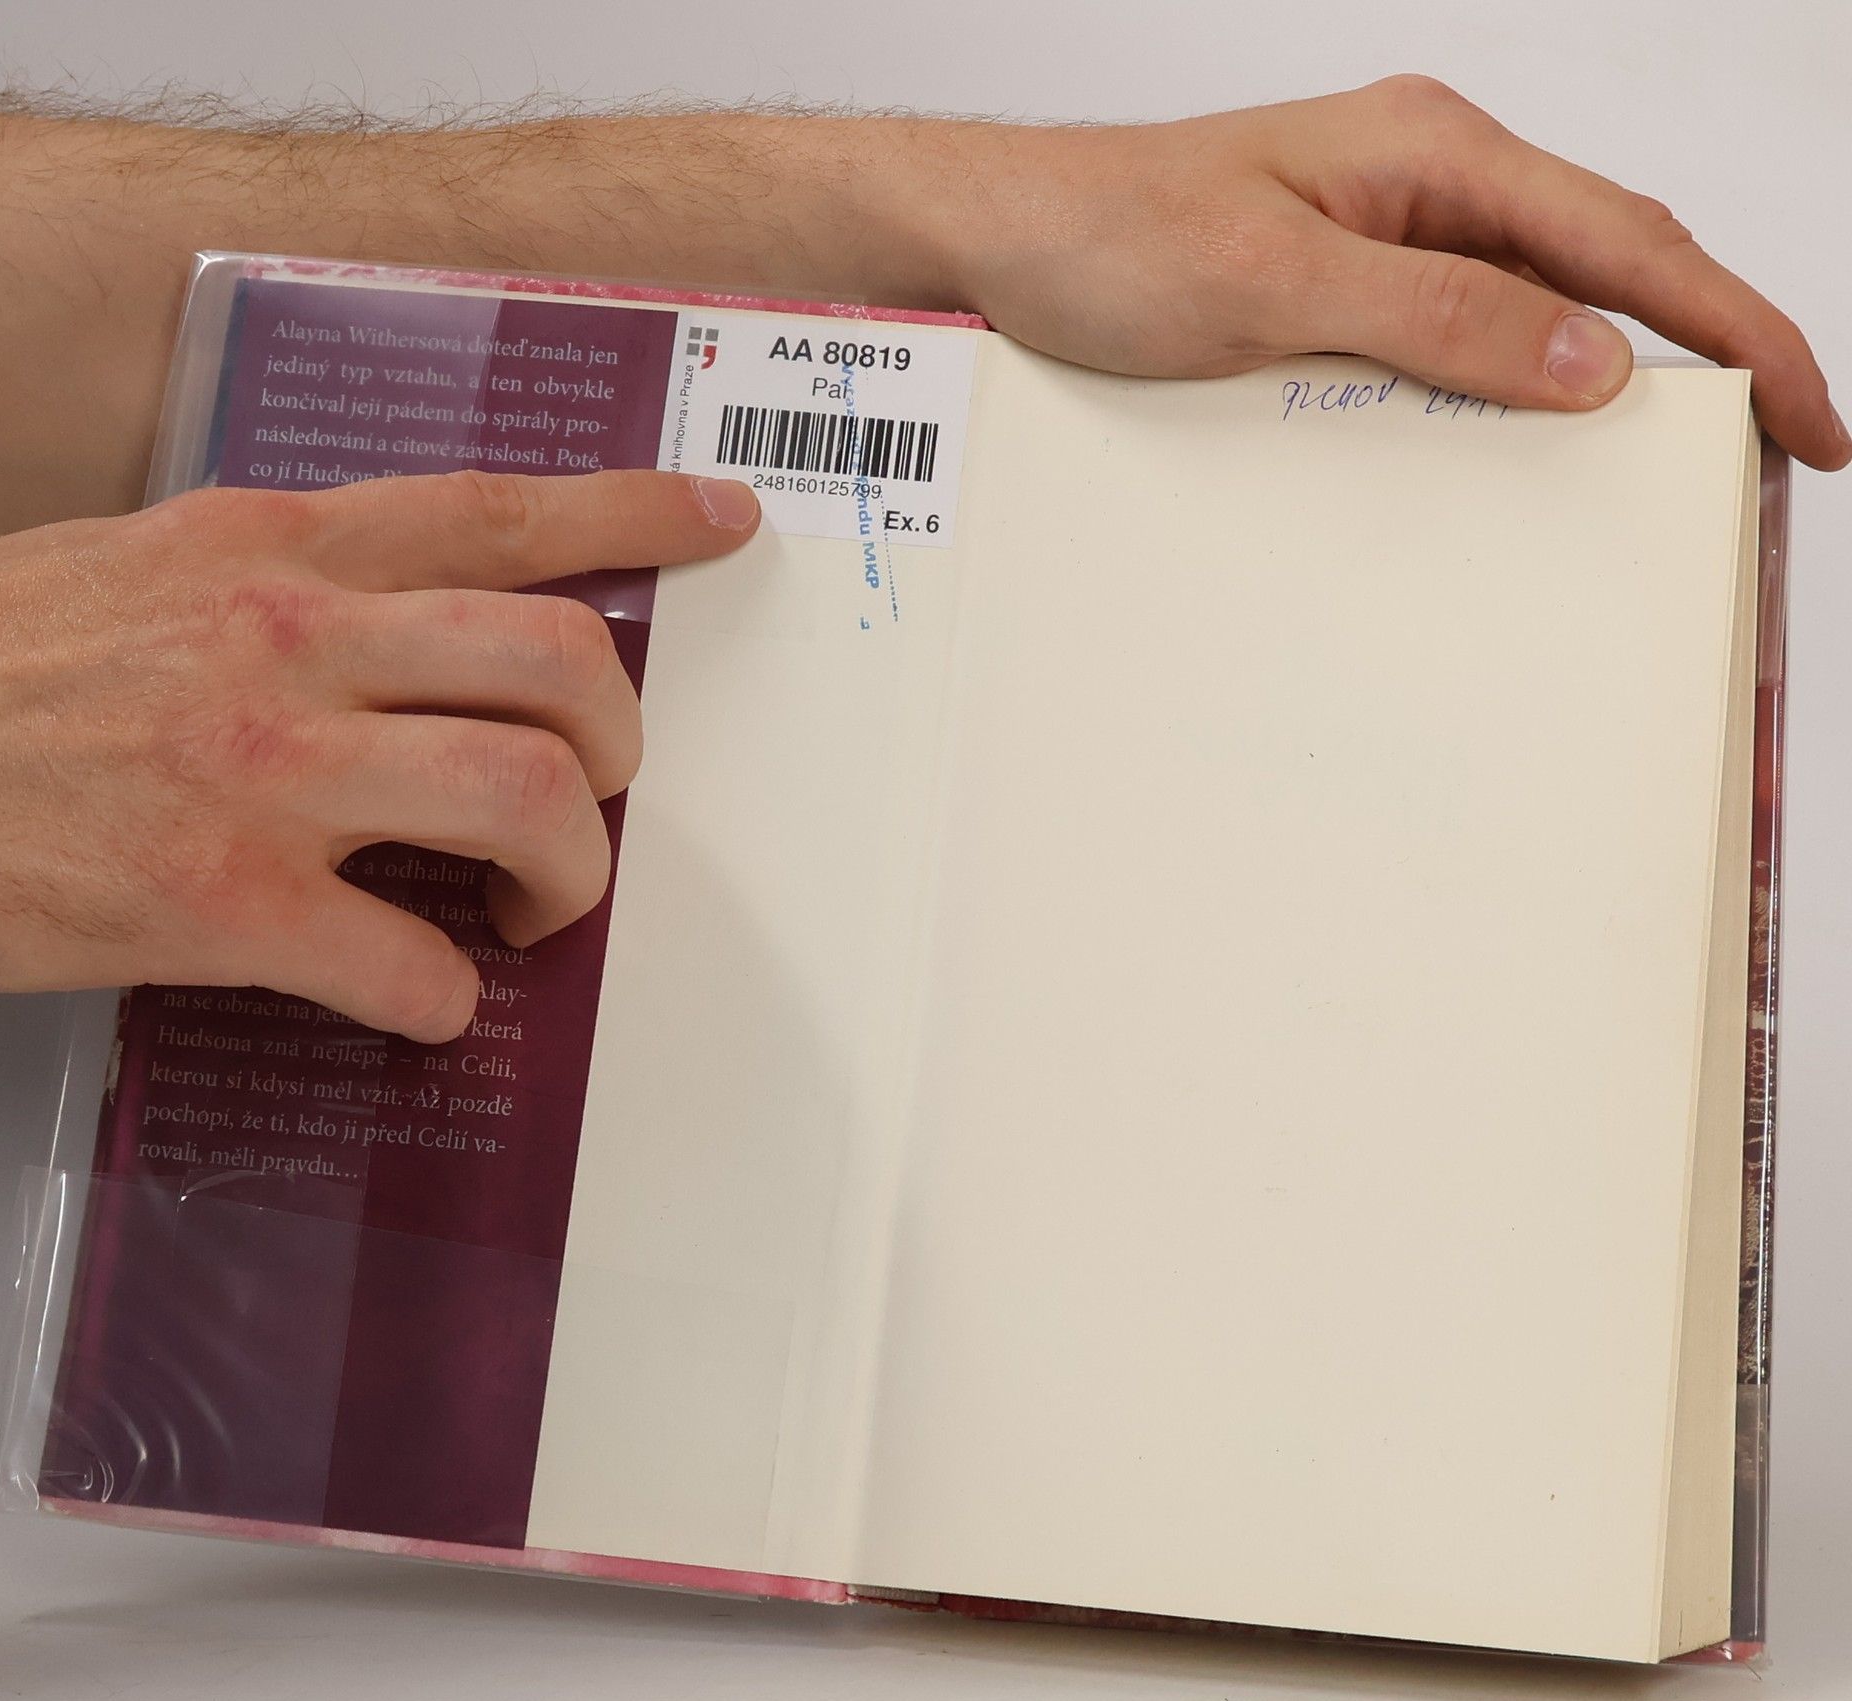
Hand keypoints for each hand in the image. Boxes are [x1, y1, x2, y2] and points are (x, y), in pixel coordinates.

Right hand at [0, 469, 759, 1039]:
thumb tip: (411, 633)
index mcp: (269, 546)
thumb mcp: (137, 570)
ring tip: (533, 910)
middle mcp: (286, 638)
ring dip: (569, 873)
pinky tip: (419, 999)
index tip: (722, 521)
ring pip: (525, 800)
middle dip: (620, 746)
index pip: (496, 507)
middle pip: (561, 664)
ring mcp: (261, 770)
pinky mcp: (220, 902)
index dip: (634, 508)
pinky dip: (446, 999)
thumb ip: (283, 583)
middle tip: (594, 799)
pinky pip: (415, 965)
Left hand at [936, 75, 1846, 469]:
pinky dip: (1505, 402)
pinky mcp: (1338, 294)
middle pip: (1607, 272)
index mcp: (1434, 154)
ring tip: (1661, 479)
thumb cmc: (1106, 236)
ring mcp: (1383, 241)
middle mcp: (1425, 187)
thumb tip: (1590, 364)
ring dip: (1602, 391)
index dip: (1739, 328)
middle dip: (1701, 363)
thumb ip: (1436, 319)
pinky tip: (1517, 459)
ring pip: (1534, 317)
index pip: (1630, 242)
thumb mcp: (1276, 283)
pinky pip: (1454, 348)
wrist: (996, 240)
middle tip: (1762, 467)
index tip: (1806, 415)